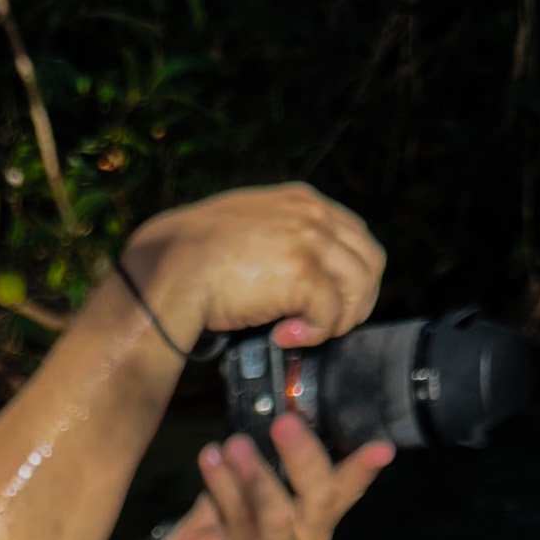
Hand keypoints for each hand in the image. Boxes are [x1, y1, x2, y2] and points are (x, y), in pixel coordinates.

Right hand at [121, 182, 385, 350]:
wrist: (170, 269)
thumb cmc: (196, 257)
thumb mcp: (247, 228)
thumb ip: (280, 237)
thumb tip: (303, 272)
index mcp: (302, 201)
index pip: (354, 237)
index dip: (351, 276)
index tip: (332, 303)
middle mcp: (312, 214)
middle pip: (369, 262)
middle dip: (355, 301)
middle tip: (325, 327)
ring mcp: (309, 240)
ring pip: (358, 289)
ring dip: (335, 321)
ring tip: (302, 333)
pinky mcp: (302, 273)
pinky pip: (331, 314)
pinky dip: (312, 335)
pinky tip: (283, 338)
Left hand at [158, 413, 393, 539]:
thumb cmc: (240, 505)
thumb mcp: (265, 474)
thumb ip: (281, 455)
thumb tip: (288, 409)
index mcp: (322, 511)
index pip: (347, 487)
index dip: (363, 469)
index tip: (382, 449)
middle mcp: (308, 534)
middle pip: (318, 499)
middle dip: (304, 458)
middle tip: (283, 423)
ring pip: (274, 513)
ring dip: (255, 473)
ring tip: (234, 443)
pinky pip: (235, 518)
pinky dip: (220, 483)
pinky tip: (210, 457)